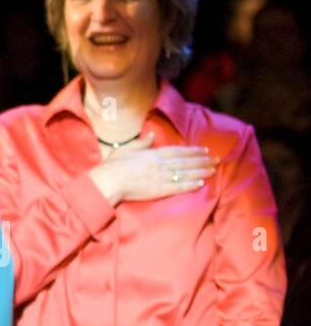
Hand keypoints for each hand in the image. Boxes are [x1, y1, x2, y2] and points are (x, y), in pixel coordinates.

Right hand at [88, 132, 216, 204]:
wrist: (109, 181)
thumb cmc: (114, 165)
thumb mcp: (127, 149)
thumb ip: (141, 143)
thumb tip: (152, 136)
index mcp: (153, 154)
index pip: (178, 151)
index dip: (193, 151)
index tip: (204, 150)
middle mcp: (161, 164)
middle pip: (186, 162)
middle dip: (202, 160)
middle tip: (216, 159)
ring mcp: (162, 177)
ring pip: (186, 173)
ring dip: (201, 171)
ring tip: (213, 170)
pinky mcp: (160, 190)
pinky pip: (179, 187)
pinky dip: (191, 185)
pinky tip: (201, 183)